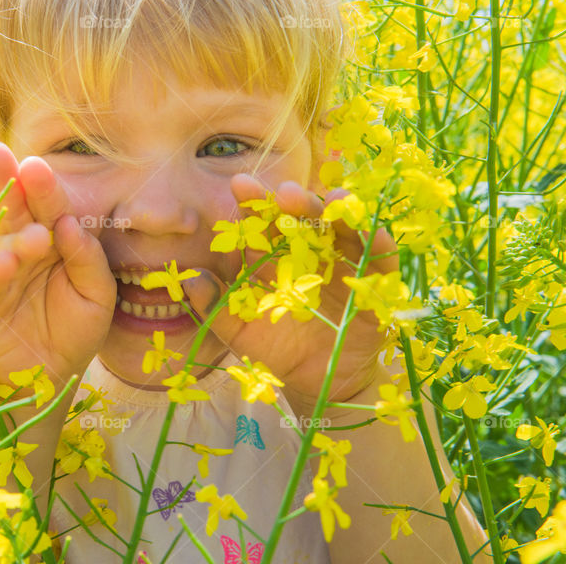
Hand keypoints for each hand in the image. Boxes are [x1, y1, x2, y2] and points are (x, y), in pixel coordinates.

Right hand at [0, 142, 116, 389]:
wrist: (50, 377)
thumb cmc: (75, 330)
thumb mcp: (97, 296)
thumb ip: (89, 259)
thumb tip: (67, 224)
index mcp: (52, 239)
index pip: (48, 206)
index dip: (43, 186)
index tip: (37, 166)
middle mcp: (22, 246)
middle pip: (13, 208)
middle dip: (5, 181)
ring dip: (12, 234)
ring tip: (34, 239)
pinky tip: (4, 266)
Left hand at [180, 175, 398, 414]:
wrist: (317, 383)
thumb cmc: (275, 349)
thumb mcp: (240, 330)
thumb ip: (214, 305)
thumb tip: (189, 279)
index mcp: (274, 257)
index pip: (264, 223)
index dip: (253, 204)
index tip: (239, 185)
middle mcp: (309, 252)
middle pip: (303, 218)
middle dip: (294, 202)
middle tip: (283, 192)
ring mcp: (343, 264)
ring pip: (343, 229)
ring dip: (339, 212)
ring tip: (333, 199)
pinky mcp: (375, 284)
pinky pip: (380, 259)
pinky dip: (377, 242)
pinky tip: (368, 229)